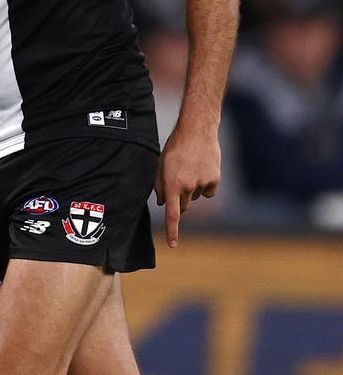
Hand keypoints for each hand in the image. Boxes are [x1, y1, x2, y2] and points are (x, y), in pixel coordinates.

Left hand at [154, 128, 219, 247]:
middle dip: (179, 198)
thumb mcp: (161, 165)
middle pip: (183, 205)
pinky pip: (209, 191)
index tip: (173, 245)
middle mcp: (188, 187)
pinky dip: (206, 184)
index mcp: (172, 184)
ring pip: (196, 197)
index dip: (172, 231)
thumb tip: (162, 204)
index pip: (172, 214)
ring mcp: (203, 183)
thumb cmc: (175, 147)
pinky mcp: (215, 179)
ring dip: (193, 188)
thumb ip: (160, 185)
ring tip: (191, 167)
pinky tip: (203, 168)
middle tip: (179, 179)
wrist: (197, 130)